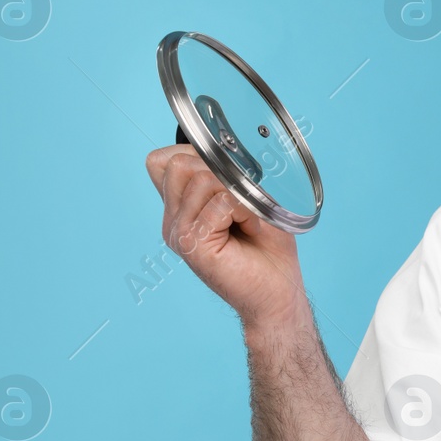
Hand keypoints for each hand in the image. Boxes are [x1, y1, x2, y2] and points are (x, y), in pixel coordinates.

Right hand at [144, 145, 305, 328]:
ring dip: (237, 194)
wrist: (278, 290)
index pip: (162, 160)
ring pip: (201, 179)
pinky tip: (249, 229)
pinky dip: (244, 210)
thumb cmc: (268, 245)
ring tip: (247, 220)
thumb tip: (213, 150)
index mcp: (180, 208)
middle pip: (179, 164)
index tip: (227, 180)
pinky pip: (221, 202)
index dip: (196, 155)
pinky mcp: (191, 244)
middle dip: (220, 174)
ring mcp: (178, 232)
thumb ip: (219, 174)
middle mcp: (172, 220)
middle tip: (241, 207)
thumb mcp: (245, 197)